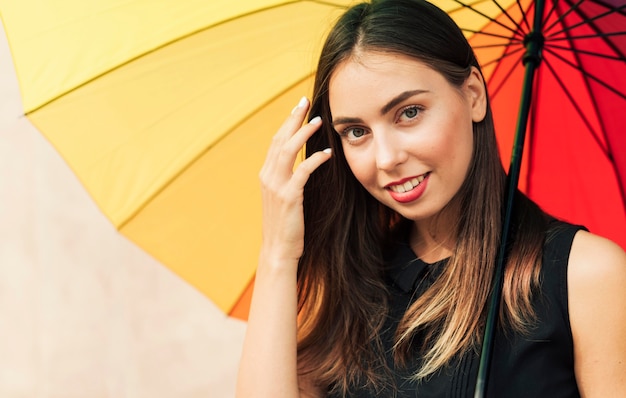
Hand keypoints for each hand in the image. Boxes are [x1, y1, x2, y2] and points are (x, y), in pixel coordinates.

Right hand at [258, 97, 331, 264]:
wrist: (278, 250)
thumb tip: (300, 165)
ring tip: (318, 120)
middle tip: (305, 100)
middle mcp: (268, 176)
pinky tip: (327, 152)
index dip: (287, 122)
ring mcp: (276, 186)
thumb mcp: (283, 198)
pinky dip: (315, 159)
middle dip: (293, 118)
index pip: (276, 141)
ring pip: (288, 151)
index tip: (299, 107)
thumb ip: (288, 179)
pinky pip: (303, 171)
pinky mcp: (289, 197)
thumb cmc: (285, 225)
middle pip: (280, 139)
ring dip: (303, 133)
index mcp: (266, 174)